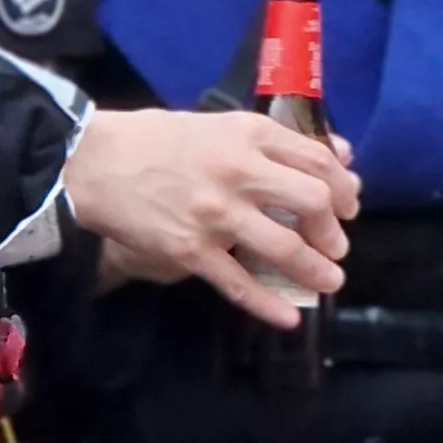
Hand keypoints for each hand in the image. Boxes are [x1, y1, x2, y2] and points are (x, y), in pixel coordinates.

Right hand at [64, 107, 354, 327]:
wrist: (94, 162)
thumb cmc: (157, 139)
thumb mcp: (221, 124)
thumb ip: (276, 140)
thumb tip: (338, 155)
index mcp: (248, 135)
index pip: (317, 159)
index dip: (343, 185)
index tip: (348, 203)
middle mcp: (239, 173)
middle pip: (313, 201)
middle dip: (334, 228)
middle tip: (336, 244)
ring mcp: (216, 215)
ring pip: (285, 248)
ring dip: (316, 270)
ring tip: (329, 280)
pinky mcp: (191, 251)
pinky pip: (239, 284)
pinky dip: (268, 305)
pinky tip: (288, 318)